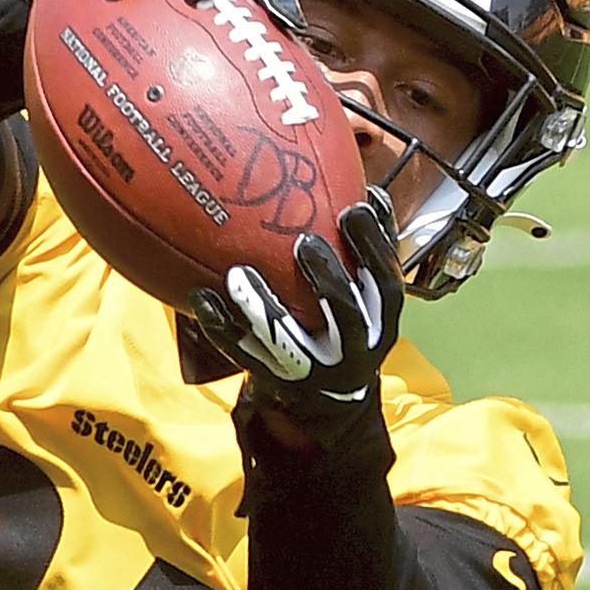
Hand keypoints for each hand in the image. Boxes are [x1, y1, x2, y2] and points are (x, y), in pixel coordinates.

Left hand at [189, 187, 402, 447]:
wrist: (330, 404)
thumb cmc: (346, 327)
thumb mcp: (368, 296)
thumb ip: (366, 250)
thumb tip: (366, 186)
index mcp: (379, 318)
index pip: (387, 281)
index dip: (375, 245)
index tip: (356, 207)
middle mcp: (353, 346)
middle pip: (346, 313)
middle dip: (328, 277)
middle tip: (305, 242)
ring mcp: (314, 368)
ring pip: (289, 340)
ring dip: (263, 306)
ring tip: (239, 273)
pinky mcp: (276, 380)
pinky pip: (243, 354)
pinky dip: (222, 326)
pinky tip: (202, 298)